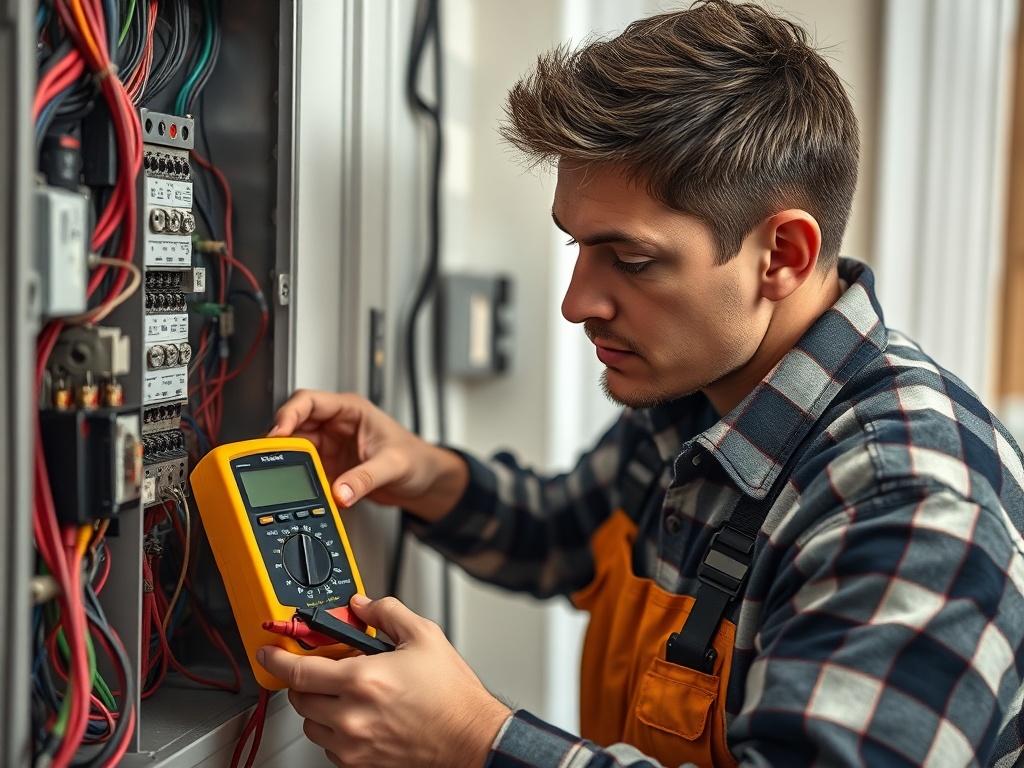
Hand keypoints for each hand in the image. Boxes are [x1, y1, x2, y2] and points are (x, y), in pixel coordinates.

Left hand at [259, 595, 510, 767]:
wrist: (470, 737)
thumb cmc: (451, 695)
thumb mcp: (423, 636)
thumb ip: (386, 612)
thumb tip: (363, 604)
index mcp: (363, 679)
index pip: (300, 669)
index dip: (277, 659)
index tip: (270, 652)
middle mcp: (352, 715)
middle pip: (300, 697)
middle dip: (306, 679)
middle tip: (324, 667)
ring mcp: (354, 744)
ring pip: (311, 724)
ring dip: (319, 705)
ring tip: (346, 693)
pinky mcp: (360, 763)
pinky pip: (329, 746)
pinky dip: (334, 729)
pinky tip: (359, 715)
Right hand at [270, 390, 467, 520]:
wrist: (424, 481)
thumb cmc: (416, 459)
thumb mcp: (393, 466)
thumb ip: (365, 479)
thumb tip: (340, 493)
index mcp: (350, 410)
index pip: (309, 401)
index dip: (289, 414)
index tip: (278, 432)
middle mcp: (336, 425)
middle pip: (295, 424)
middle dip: (279, 440)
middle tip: (269, 458)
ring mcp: (330, 446)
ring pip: (295, 448)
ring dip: (286, 461)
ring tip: (280, 475)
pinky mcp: (329, 467)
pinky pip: (304, 470)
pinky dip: (297, 479)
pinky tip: (297, 489)